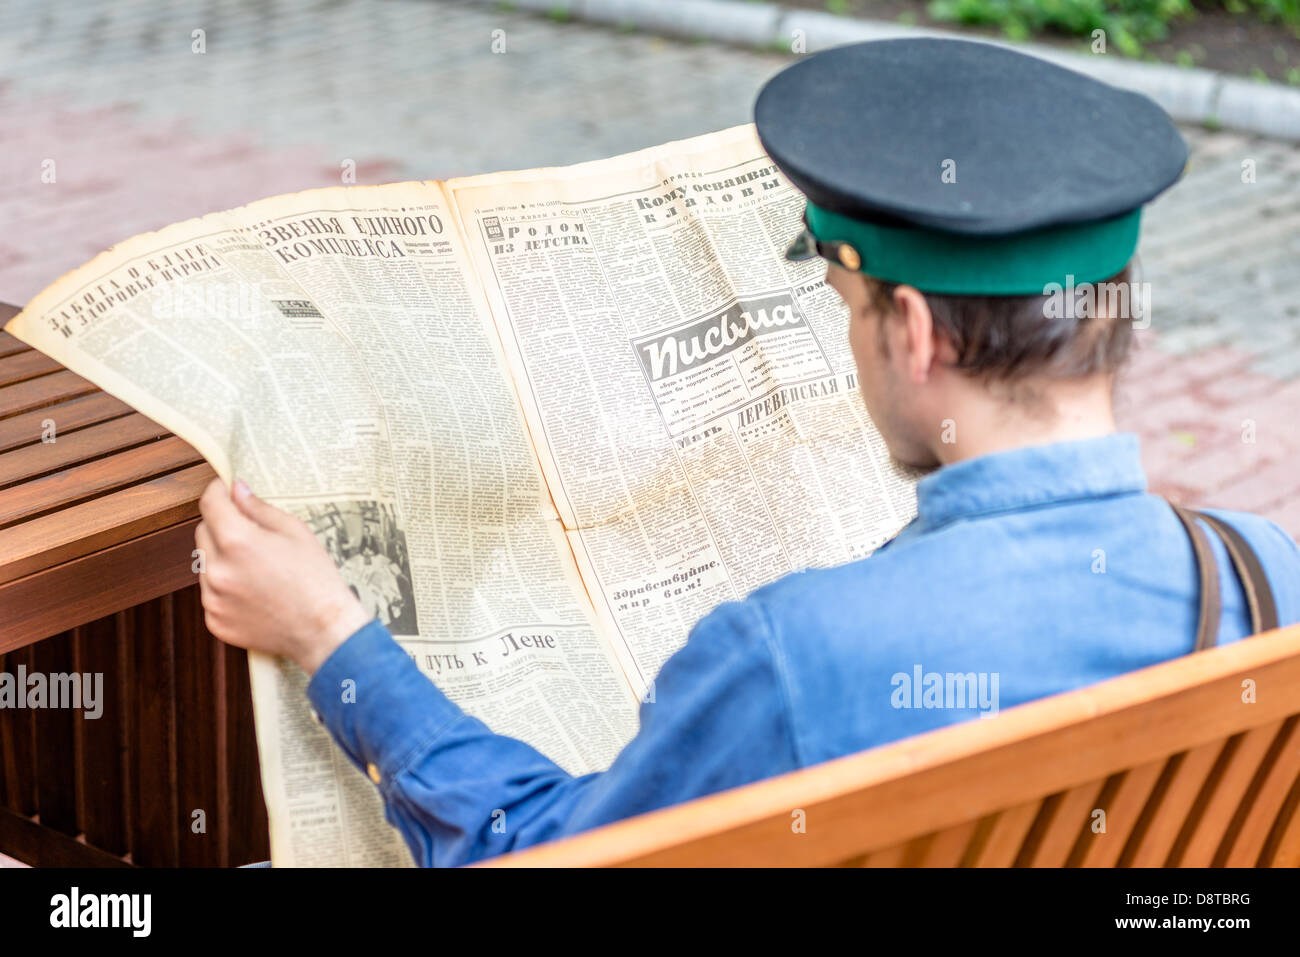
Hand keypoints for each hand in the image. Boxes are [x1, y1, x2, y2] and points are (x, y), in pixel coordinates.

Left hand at [195, 478, 371, 673]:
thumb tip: (237, 490)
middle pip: (203, 531)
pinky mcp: (215, 620)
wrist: (323, 630)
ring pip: (206, 563)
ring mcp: (213, 598)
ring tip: (257, 567)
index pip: (210, 504)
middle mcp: (217, 570)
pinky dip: (226, 587)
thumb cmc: (316, 579)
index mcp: (237, 542)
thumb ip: (259, 508)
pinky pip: (211, 592)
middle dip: (221, 525)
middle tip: (250, 532)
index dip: (218, 491)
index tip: (226, 489)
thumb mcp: (295, 532)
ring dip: (223, 557)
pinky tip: (254, 590)